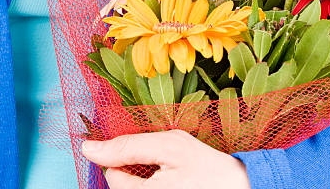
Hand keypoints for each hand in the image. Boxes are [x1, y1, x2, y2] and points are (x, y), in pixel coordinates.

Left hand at [82, 130, 250, 188]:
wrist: (241, 187)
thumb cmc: (206, 166)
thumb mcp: (168, 145)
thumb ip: (127, 145)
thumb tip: (87, 148)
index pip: (112, 175)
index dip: (126, 157)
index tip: (151, 153)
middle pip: (121, 186)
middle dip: (136, 170)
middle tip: (166, 165)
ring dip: (146, 179)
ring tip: (173, 175)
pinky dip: (155, 185)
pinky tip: (175, 182)